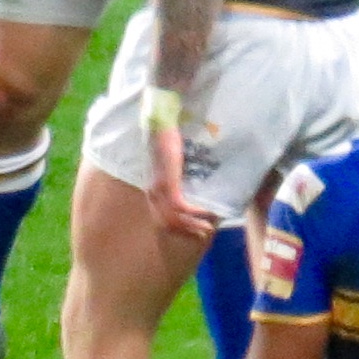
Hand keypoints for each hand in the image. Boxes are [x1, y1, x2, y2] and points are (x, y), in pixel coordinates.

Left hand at [143, 122, 217, 245]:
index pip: (160, 216)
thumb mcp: (168, 162)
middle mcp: (152, 192)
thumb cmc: (165, 139)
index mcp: (151, 188)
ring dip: (192, 225)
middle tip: (203, 233)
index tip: (191, 230)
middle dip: (186, 231)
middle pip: (167, 222)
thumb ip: (172, 174)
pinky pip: (181, 207)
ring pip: (174, 218)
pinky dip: (195, 213)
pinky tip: (207, 212)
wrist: (160, 125)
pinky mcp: (168, 184)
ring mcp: (159, 189)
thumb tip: (186, 182)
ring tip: (207, 228)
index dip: (176, 226)